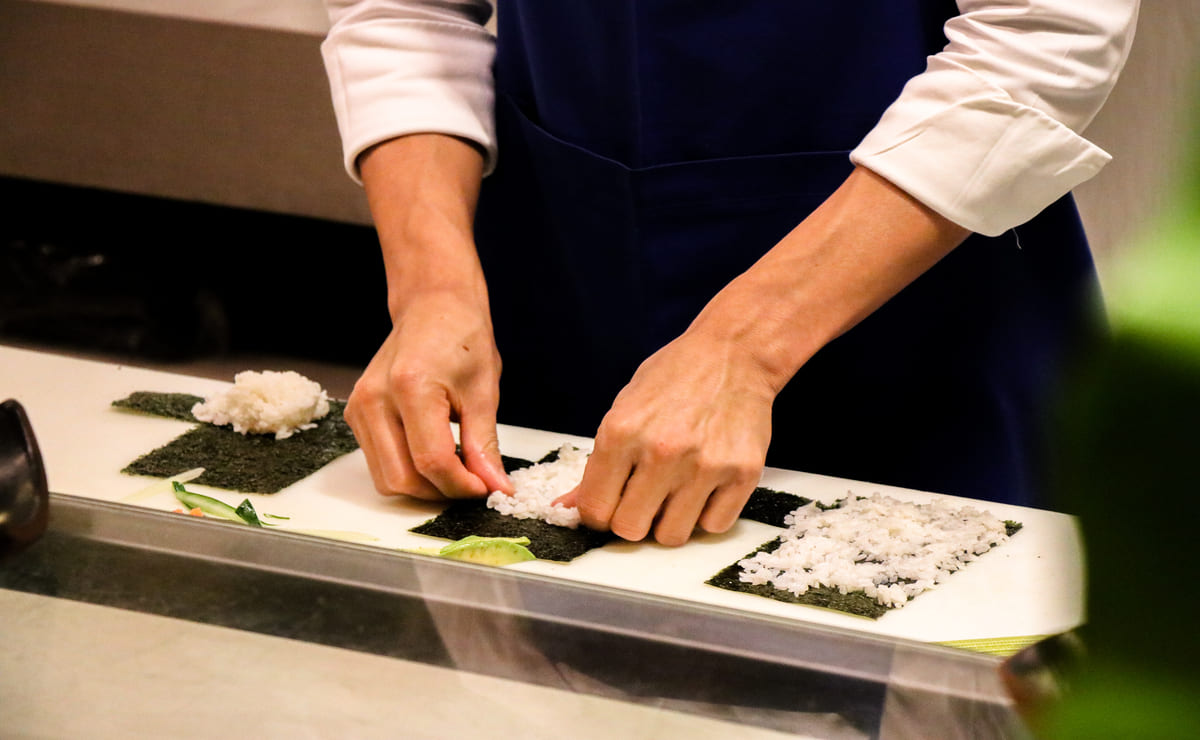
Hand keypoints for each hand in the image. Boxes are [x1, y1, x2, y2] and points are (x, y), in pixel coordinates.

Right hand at [346, 133, 510, 500]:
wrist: (432, 306)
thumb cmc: (462, 337)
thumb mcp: (484, 391)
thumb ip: (484, 444)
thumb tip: (495, 487)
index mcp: (411, 387)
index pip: (433, 461)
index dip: (462, 485)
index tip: (487, 488)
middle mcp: (375, 399)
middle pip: (403, 478)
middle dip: (441, 492)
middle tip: (473, 484)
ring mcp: (359, 408)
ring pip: (387, 478)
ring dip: (424, 486)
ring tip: (456, 469)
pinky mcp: (356, 415)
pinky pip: (379, 463)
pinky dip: (408, 470)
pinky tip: (435, 455)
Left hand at [562, 327, 774, 545]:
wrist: (734, 353)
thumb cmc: (674, 377)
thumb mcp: (624, 409)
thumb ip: (597, 463)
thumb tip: (566, 506)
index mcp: (621, 432)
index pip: (596, 509)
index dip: (598, 514)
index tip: (609, 505)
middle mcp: (662, 452)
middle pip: (631, 530)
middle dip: (632, 520)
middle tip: (642, 499)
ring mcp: (705, 465)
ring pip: (672, 536)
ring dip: (669, 521)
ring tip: (675, 492)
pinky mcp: (743, 474)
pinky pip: (714, 526)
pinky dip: (706, 515)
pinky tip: (704, 487)